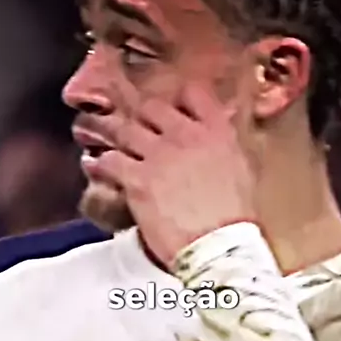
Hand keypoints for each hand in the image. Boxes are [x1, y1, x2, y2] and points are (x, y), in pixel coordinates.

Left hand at [89, 84, 257, 268]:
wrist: (218, 248)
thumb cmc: (235, 218)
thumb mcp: (242, 172)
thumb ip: (224, 147)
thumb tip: (216, 141)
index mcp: (216, 131)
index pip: (193, 92)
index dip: (178, 99)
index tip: (172, 110)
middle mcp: (185, 135)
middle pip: (152, 107)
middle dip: (143, 119)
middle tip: (139, 133)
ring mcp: (158, 155)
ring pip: (125, 130)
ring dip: (118, 139)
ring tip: (114, 148)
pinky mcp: (137, 179)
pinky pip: (108, 160)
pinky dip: (101, 163)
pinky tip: (99, 168)